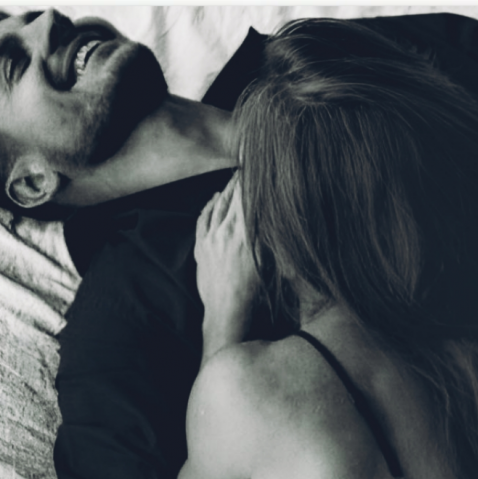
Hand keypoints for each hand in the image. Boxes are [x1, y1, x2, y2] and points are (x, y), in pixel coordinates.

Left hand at [194, 174, 259, 359]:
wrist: (227, 312)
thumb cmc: (254, 295)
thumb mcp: (270, 264)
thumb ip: (271, 239)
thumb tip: (277, 221)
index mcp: (246, 234)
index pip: (249, 198)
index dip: (253, 180)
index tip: (258, 167)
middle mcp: (227, 231)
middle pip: (233, 197)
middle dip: (240, 180)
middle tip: (247, 166)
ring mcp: (211, 238)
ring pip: (217, 205)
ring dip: (226, 190)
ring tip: (234, 179)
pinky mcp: (200, 247)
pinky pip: (203, 219)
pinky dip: (209, 206)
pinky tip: (214, 199)